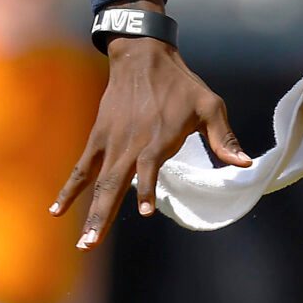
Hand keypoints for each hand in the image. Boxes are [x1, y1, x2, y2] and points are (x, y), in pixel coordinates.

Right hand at [52, 37, 249, 248]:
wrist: (141, 57)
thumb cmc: (180, 85)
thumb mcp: (209, 105)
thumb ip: (223, 137)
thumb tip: (244, 163)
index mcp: (157, 138)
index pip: (149, 168)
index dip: (145, 189)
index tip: (144, 212)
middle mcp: (130, 144)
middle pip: (112, 185)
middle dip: (102, 215)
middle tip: (90, 245)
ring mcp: (110, 143)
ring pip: (96, 184)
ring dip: (89, 212)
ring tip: (83, 243)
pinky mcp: (98, 139)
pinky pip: (80, 169)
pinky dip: (69, 190)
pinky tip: (57, 211)